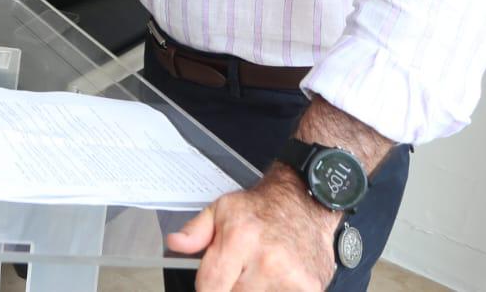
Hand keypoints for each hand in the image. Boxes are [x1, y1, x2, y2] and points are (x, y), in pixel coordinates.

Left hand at [163, 173, 335, 291]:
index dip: (207, 288)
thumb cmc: (262, 208)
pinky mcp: (310, 289)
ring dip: (253, 291)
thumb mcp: (222, 209)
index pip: (210, 288)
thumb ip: (195, 231)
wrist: (306, 202)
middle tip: (238, 273)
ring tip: (257, 275)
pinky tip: (274, 280)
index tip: (211, 284)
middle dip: (231, 288)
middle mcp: (266, 261)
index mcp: (239, 239)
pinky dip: (274, 291)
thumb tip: (175, 244)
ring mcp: (291, 278)